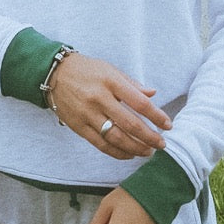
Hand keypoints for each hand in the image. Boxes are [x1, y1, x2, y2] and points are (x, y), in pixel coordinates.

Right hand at [49, 53, 170, 159]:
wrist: (54, 74)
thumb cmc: (87, 70)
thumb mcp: (110, 70)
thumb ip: (132, 84)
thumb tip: (153, 94)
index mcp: (111, 81)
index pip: (140, 103)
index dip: (156, 116)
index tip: (168, 125)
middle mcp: (99, 98)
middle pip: (130, 124)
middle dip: (150, 137)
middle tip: (162, 144)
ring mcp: (88, 114)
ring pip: (116, 138)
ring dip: (136, 148)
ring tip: (148, 152)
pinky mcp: (78, 126)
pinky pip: (101, 145)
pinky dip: (117, 152)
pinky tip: (129, 154)